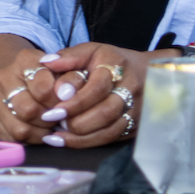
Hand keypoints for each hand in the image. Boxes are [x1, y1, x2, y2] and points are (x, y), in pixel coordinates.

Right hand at [0, 38, 61, 143]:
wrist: (22, 78)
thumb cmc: (50, 76)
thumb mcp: (65, 70)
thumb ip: (72, 78)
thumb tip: (68, 93)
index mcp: (25, 59)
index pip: (44, 89)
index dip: (58, 102)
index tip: (64, 103)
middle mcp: (4, 77)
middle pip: (29, 111)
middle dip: (48, 120)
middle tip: (57, 117)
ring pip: (20, 129)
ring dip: (40, 133)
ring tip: (49, 126)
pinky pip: (12, 139)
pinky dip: (29, 141)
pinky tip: (38, 131)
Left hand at [29, 42, 155, 149]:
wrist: (148, 73)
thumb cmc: (112, 61)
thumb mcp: (92, 51)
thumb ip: (69, 57)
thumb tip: (46, 63)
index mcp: (117, 67)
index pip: (97, 89)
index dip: (74, 103)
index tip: (52, 111)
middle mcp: (130, 89)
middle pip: (104, 113)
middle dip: (75, 122)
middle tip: (53, 123)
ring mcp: (135, 110)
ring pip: (109, 131)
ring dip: (79, 137)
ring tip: (56, 136)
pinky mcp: (134, 126)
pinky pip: (111, 139)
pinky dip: (88, 143)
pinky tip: (69, 141)